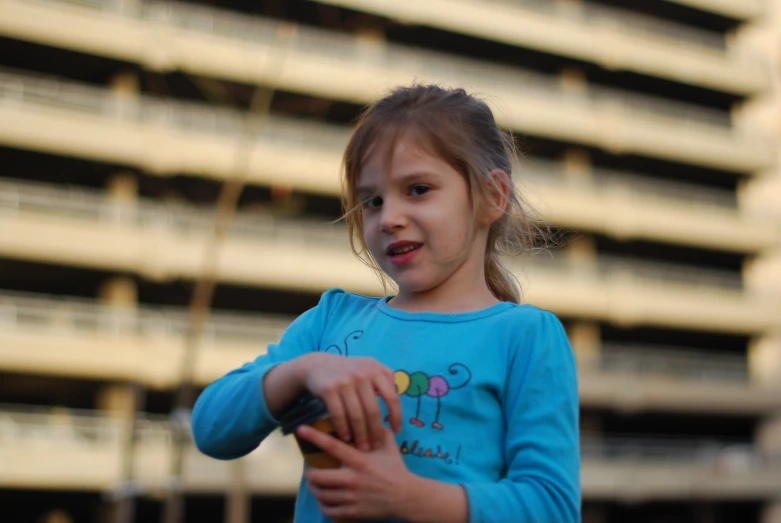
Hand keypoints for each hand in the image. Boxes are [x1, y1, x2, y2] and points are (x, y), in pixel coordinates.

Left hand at [298, 424, 412, 520]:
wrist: (407, 497)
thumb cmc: (397, 469)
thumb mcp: (389, 447)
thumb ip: (378, 429)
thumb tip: (372, 414)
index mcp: (359, 460)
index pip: (332, 446)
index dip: (314, 437)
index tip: (301, 429)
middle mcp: (353, 479)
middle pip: (318, 477)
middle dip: (309, 473)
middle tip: (309, 470)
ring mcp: (351, 497)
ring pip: (321, 495)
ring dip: (315, 489)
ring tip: (316, 485)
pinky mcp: (352, 512)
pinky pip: (328, 510)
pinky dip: (323, 504)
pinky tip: (326, 500)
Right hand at [302, 353, 401, 450]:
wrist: (318, 365)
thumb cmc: (349, 371)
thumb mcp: (368, 368)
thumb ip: (384, 380)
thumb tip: (397, 405)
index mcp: (376, 370)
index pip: (392, 397)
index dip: (396, 416)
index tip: (396, 431)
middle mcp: (362, 374)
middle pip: (373, 410)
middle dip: (376, 431)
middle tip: (376, 445)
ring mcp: (345, 381)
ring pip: (357, 415)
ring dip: (360, 435)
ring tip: (363, 447)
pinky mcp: (329, 389)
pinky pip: (339, 414)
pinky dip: (343, 429)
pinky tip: (346, 438)